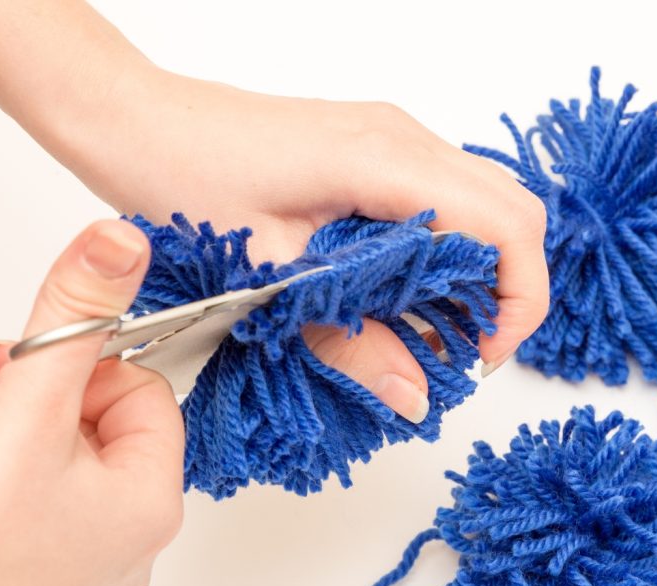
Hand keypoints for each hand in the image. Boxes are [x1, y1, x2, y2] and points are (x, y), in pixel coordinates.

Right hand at [0, 220, 183, 585]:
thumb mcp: (25, 408)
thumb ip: (74, 320)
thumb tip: (122, 241)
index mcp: (153, 504)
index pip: (145, 394)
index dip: (88, 367)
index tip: (30, 368)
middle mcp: (134, 548)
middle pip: (108, 432)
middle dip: (50, 405)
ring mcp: (87, 579)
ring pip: (71, 473)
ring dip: (27, 443)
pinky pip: (45, 516)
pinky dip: (15, 488)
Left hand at [73, 70, 546, 420]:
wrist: (137, 120)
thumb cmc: (184, 181)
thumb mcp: (271, 278)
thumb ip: (354, 342)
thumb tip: (416, 395)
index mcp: (386, 163)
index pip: (508, 227)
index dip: (519, 300)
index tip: (483, 354)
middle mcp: (404, 138)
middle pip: (517, 210)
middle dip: (513, 288)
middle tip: (468, 347)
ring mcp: (395, 137)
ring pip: (490, 201)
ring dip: (485, 268)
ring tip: (436, 326)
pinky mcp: (380, 147)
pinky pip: (451, 195)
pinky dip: (454, 248)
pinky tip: (409, 289)